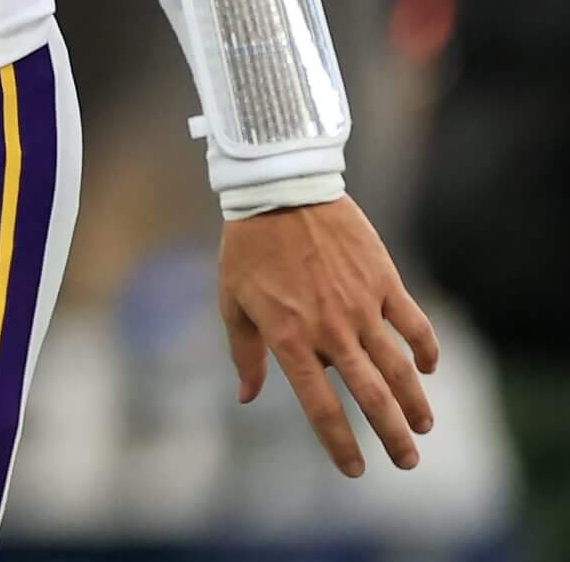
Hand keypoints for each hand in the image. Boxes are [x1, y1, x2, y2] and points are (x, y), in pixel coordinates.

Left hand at [218, 195, 438, 475]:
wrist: (279, 191)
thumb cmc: (247, 248)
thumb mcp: (232, 301)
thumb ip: (244, 353)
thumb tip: (247, 397)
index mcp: (290, 339)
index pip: (321, 406)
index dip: (340, 444)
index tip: (355, 470)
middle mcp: (330, 330)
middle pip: (371, 397)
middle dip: (393, 436)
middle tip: (408, 462)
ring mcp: (360, 306)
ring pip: (398, 368)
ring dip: (415, 402)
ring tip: (424, 427)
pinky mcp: (383, 281)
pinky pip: (413, 324)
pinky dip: (426, 350)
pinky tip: (428, 368)